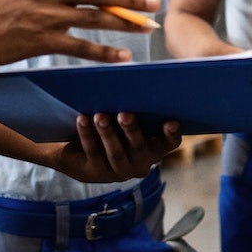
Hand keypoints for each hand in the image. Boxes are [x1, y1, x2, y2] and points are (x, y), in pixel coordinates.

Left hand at [50, 112, 182, 184]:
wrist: (80, 147)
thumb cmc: (112, 121)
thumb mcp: (125, 114)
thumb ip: (134, 104)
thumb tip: (132, 77)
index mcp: (154, 148)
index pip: (169, 143)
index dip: (172, 134)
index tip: (172, 122)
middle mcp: (140, 163)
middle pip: (139, 147)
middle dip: (132, 129)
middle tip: (125, 114)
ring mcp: (119, 170)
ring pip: (115, 153)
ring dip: (107, 133)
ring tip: (100, 116)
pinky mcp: (96, 173)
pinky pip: (93, 153)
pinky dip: (88, 135)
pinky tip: (82, 119)